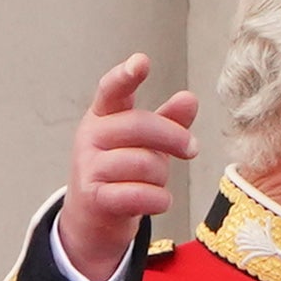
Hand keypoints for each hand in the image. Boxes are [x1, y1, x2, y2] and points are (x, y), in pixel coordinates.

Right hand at [58, 56, 198, 280]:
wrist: (94, 219)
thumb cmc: (123, 172)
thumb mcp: (145, 143)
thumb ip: (168, 121)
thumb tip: (190, 98)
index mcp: (103, 115)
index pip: (112, 90)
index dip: (126, 76)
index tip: (141, 62)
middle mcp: (90, 136)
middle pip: (140, 126)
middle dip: (174, 138)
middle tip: (192, 149)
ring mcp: (89, 167)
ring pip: (144, 164)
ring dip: (162, 177)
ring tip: (156, 183)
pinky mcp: (94, 198)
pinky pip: (141, 195)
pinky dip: (159, 200)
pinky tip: (158, 201)